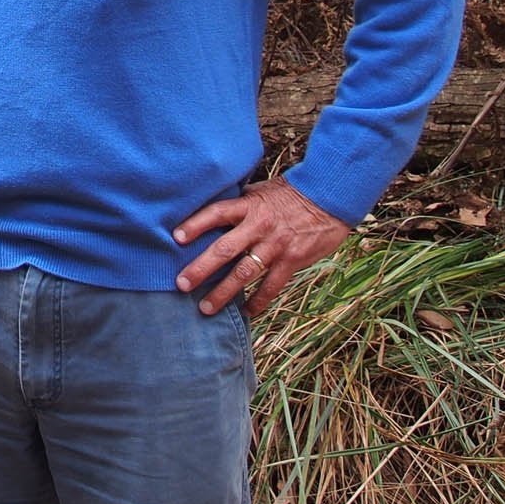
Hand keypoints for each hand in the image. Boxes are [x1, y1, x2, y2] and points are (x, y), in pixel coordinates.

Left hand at [173, 177, 349, 318]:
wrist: (328, 197)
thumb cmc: (290, 193)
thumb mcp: (260, 191)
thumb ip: (239, 202)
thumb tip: (214, 209)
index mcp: (248, 206)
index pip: (216, 213)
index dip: (196, 224)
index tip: (176, 237)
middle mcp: (258, 226)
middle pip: (224, 249)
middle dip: (201, 268)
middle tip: (181, 284)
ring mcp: (275, 246)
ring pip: (245, 273)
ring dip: (224, 292)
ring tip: (206, 308)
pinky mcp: (292, 261)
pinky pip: (272, 286)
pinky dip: (259, 301)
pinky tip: (246, 313)